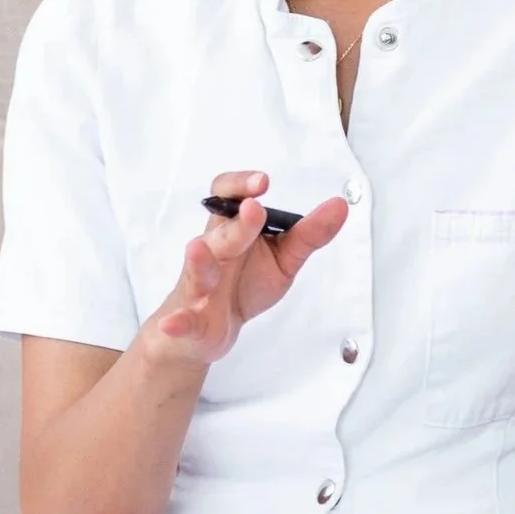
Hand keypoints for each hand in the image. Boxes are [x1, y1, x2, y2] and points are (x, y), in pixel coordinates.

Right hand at [147, 171, 349, 365]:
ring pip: (196, 271)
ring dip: (198, 260)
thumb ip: (308, 234)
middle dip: (238, 223)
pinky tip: (174, 323)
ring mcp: (198, 287)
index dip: (239, 185)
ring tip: (197, 250)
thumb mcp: (283, 259)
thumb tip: (340, 204)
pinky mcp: (190, 320)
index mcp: (233, 231)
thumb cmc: (244, 284)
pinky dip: (177, 321)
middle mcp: (212, 252)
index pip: (226, 196)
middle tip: (255, 208)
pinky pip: (181, 319)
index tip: (263, 181)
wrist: (208, 331)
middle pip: (221, 233)